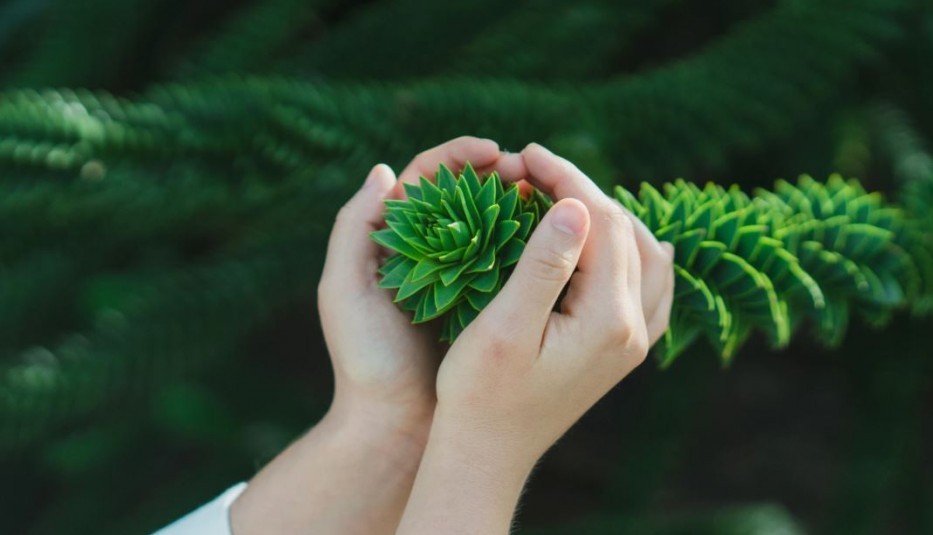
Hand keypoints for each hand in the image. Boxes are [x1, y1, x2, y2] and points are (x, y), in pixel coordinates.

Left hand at [231, 136, 526, 534]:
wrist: (395, 424)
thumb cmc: (366, 359)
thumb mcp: (344, 292)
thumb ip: (354, 229)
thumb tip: (385, 171)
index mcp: (393, 240)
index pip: (428, 179)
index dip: (461, 157)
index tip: (495, 152)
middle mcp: (428, 252)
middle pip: (468, 194)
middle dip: (500, 174)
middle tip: (532, 172)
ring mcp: (459, 278)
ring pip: (494, 226)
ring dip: (520, 206)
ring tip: (550, 196)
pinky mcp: (485, 305)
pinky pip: (511, 265)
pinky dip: (532, 247)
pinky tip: (555, 240)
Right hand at [396, 143, 673, 534]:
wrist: (488, 452)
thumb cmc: (480, 392)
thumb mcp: (504, 326)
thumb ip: (543, 264)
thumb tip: (575, 204)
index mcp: (608, 319)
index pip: (601, 223)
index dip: (565, 179)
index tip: (526, 154)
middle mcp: (634, 329)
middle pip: (626, 233)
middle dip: (581, 191)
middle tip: (532, 169)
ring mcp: (634, 343)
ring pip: (646, 256)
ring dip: (607, 217)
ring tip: (562, 197)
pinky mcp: (622, 351)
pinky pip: (649, 286)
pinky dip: (629, 252)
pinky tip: (611, 243)